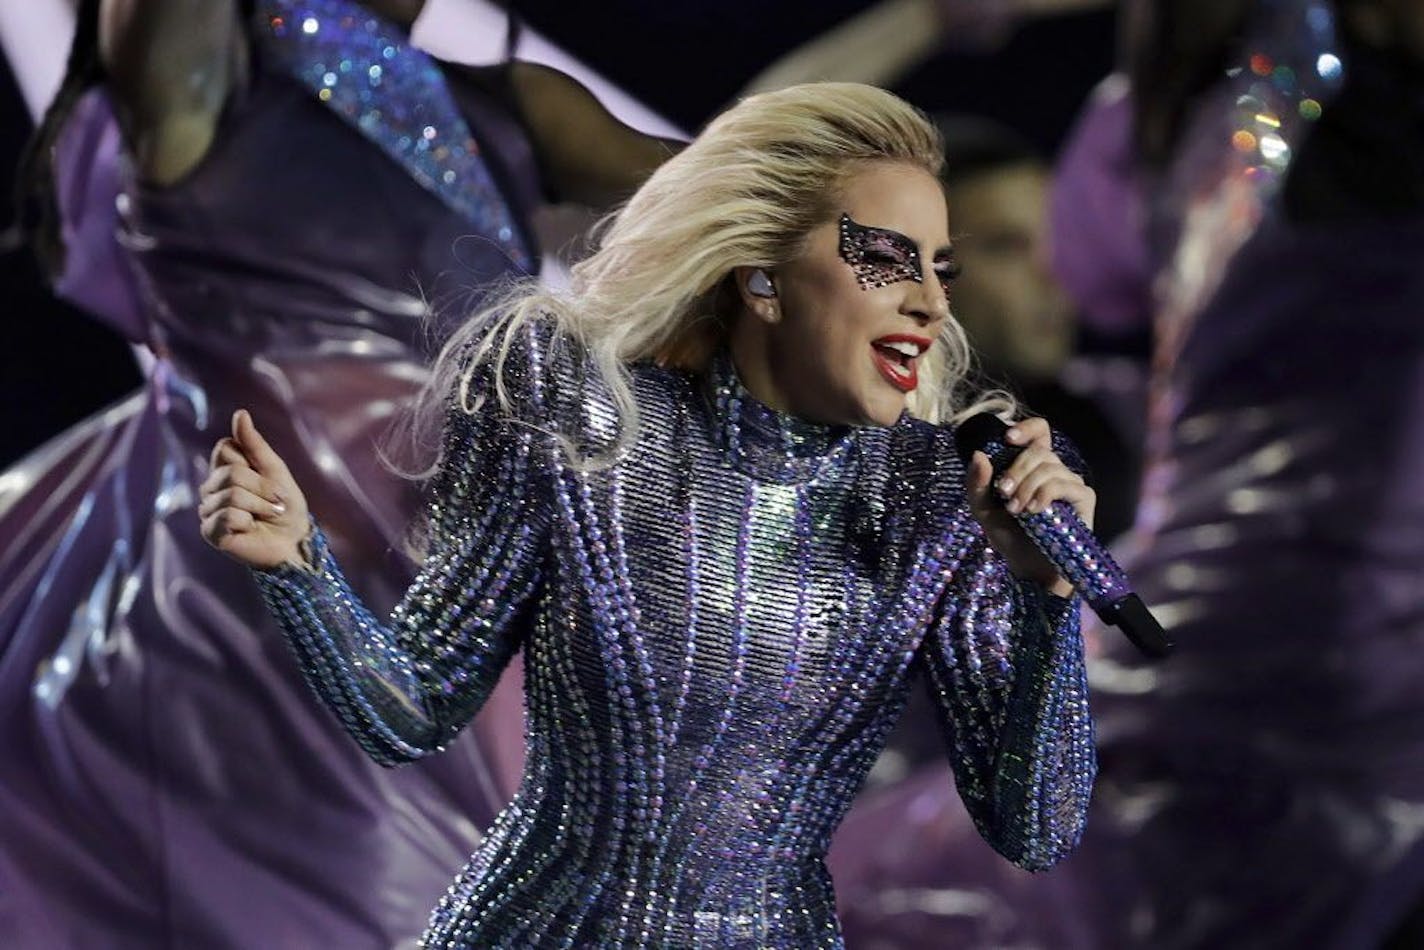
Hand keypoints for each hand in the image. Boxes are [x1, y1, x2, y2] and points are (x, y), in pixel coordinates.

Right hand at [200, 410, 310, 569]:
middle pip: (231, 472)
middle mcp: (212, 488)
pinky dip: (248, 521)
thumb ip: (254, 444)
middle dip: (262, 487)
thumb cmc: (286, 505)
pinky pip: (227, 515)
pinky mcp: (210, 531)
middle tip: (274, 502)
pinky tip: (250, 528)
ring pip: (232, 494)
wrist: (295, 540)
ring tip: (266, 516)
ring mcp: (208, 510)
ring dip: (260, 506)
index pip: (224, 447)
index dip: (251, 461)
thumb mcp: (275, 469)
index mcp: (224, 470)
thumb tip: (240, 413)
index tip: (267, 477)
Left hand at [964, 417, 1095, 596]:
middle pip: (1038, 450)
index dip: (1026, 428)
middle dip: (1016, 469)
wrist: (1030, 569)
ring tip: (1016, 510)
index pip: (1038, 431)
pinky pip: (1063, 483)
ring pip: (1049, 466)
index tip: (1008, 438)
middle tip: (1003, 492)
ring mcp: (1070, 482)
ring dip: (1026, 487)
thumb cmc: (1010, 537)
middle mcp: (1054, 470)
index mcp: (1032, 466)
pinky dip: (1043, 494)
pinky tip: (1034, 511)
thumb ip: (976, 484)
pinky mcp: (1083, 497)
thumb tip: (979, 455)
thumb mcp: (983, 510)